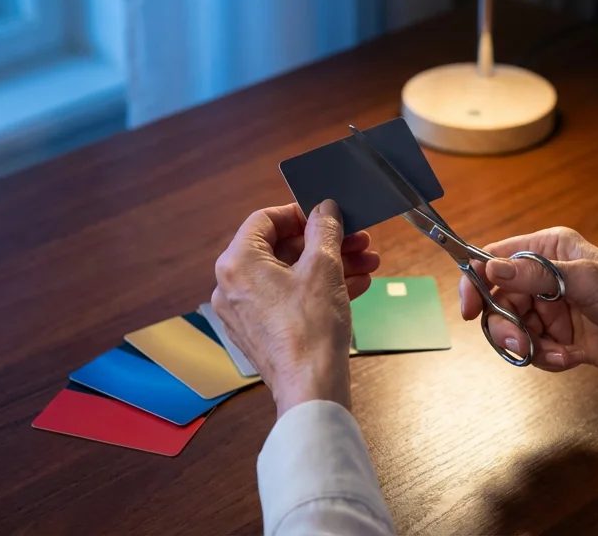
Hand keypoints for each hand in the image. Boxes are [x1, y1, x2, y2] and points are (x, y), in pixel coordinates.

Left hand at [212, 201, 378, 416]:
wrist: (311, 388)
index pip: (264, 220)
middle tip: (356, 240)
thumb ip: (324, 230)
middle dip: (324, 242)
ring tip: (365, 263)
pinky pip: (289, 298)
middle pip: (280, 248)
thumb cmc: (311, 329)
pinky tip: (355, 285)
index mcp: (237, 263)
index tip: (326, 215)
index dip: (299, 212)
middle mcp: (232, 286)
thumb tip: (325, 210)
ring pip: (290, 275)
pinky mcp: (261, 332)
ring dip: (329, 265)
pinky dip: (318, 289)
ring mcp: (245, 312)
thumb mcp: (324, 267)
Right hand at [459, 227, 597, 387]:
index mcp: (548, 249)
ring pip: (512, 328)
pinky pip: (533, 349)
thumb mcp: (584, 281)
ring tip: (554, 352)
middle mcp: (545, 276)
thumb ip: (535, 274)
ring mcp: (552, 309)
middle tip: (519, 343)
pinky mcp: (560, 337)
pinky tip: (571, 357)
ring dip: (526, 345)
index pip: (495, 259)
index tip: (468, 309)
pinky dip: (546, 357)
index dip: (476, 282)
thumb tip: (490, 267)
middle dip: (505, 325)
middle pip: (498, 299)